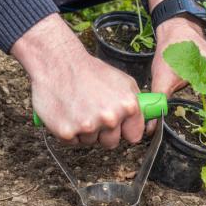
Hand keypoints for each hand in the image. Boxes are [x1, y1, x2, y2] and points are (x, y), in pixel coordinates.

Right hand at [11, 14, 144, 148]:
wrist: (57, 63)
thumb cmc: (90, 71)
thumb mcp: (124, 82)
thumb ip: (137, 104)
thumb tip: (148, 118)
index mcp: (128, 106)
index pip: (134, 136)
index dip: (125, 131)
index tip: (119, 126)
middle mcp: (110, 118)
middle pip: (112, 143)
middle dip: (104, 133)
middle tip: (94, 113)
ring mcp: (88, 126)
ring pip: (91, 142)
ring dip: (86, 131)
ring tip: (79, 109)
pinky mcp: (66, 132)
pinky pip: (72, 142)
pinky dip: (69, 131)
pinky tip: (68, 113)